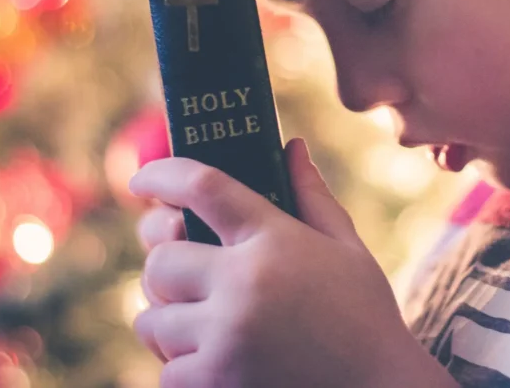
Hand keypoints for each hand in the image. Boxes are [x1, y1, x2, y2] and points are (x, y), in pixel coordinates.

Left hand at [129, 138, 447, 387]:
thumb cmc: (366, 318)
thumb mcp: (348, 248)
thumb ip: (312, 195)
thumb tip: (290, 146)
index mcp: (275, 239)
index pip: (203, 186)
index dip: (163, 175)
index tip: (142, 180)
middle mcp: (243, 283)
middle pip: (161, 260)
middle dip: (168, 269)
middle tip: (187, 279)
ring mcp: (226, 338)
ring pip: (152, 321)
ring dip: (169, 323)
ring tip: (202, 326)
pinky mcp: (215, 384)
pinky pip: (165, 373)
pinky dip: (181, 370)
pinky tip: (214, 364)